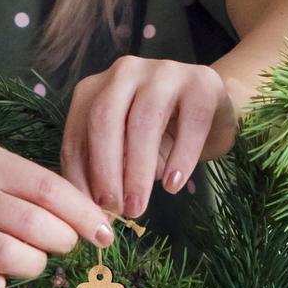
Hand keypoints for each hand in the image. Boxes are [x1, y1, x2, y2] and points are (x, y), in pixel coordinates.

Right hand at [0, 139, 113, 287]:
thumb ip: (31, 185)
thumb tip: (88, 215)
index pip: (48, 188)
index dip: (84, 213)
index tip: (104, 232)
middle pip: (35, 224)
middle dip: (62, 241)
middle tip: (62, 244)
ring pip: (11, 258)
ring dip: (34, 265)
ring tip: (30, 259)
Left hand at [60, 56, 236, 218]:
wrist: (211, 111)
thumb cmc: (159, 137)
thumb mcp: (123, 156)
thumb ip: (103, 175)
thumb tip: (92, 215)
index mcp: (94, 90)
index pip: (76, 135)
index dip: (79, 177)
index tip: (88, 212)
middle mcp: (123, 73)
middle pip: (104, 120)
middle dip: (105, 171)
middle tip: (114, 209)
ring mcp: (163, 72)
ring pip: (144, 121)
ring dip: (138, 171)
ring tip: (138, 206)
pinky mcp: (201, 82)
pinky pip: (190, 122)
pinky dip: (180, 157)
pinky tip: (173, 185)